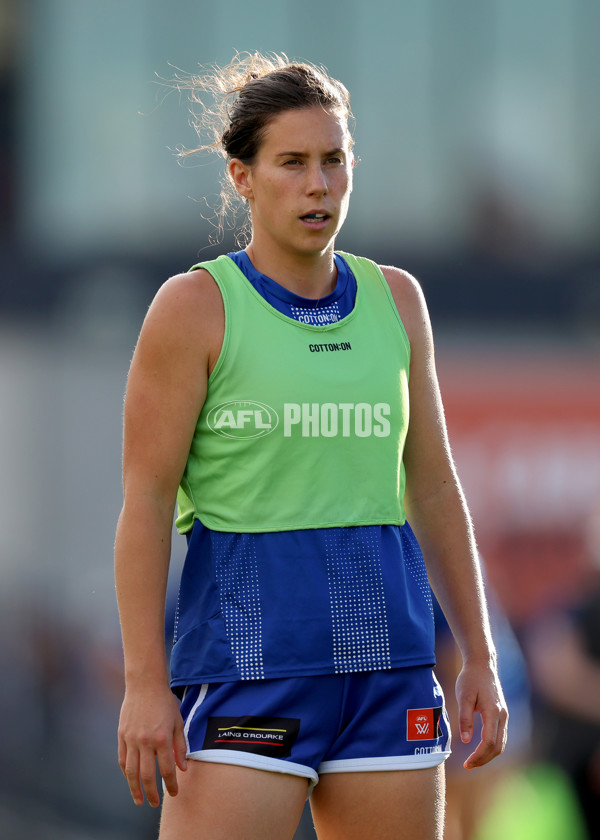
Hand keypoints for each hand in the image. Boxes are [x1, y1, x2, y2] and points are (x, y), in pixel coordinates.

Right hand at [118, 683, 187, 806]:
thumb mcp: (178, 722)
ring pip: (131, 772)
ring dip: (135, 789)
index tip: (174, 793)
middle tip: (156, 804)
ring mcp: (131, 739)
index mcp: (162, 738)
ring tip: (139, 801)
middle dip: (152, 793)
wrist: (145, 685)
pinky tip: (131, 780)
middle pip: (147, 776)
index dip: (171, 784)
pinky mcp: (121, 736)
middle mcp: (145, 741)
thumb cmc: (165, 702)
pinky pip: (122, 760)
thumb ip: (180, 746)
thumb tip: (182, 768)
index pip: (167, 769)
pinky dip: (126, 773)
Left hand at [455, 659, 507, 768]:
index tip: (466, 764)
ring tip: (473, 761)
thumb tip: (466, 741)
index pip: (489, 742)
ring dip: (489, 755)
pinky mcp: (502, 714)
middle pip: (498, 747)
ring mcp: (504, 715)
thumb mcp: (463, 697)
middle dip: (484, 759)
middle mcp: (502, 716)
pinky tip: (480, 749)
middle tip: (468, 765)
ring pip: (501, 743)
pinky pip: (500, 736)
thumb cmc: (470, 679)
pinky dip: (492, 747)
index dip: (478, 756)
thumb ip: (465, 718)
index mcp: (493, 711)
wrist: (482, 664)